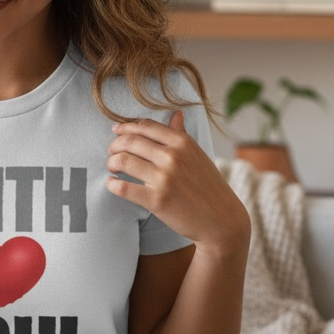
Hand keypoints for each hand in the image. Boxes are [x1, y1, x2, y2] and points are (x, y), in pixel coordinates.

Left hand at [106, 111, 248, 256]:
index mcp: (182, 142)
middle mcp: (172, 156)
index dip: (125, 127)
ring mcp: (164, 178)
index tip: (115, 132)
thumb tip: (176, 114)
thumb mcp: (198, 155)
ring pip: (122, 161)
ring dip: (111, 163)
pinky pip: (123, 188)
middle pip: (129, 141)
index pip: (145, 126)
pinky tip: (112, 184)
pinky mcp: (157, 200)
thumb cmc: (208, 186)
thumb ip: (182, 134)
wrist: (222, 219)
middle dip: (114, 146)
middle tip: (112, 153)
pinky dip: (112, 184)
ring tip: (113, 168)